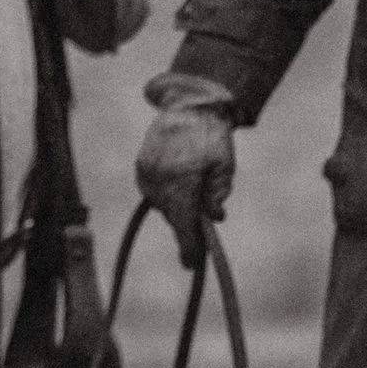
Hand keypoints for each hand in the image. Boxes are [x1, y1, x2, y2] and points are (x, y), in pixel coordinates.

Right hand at [136, 96, 235, 265]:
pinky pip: (153, 191)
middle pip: (173, 215)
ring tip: (193, 187)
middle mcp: (159, 180)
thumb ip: (218, 195)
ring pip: (162, 204)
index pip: (183, 224)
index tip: (191, 264)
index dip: (188, 246)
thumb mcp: (225, 166)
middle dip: (187, 222)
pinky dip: (166, 193)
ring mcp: (146, 173)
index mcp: (181, 181)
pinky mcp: (141, 166)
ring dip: (177, 206)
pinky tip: (180, 181)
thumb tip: (215, 218)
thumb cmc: (212, 135)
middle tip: (203, 222)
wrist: (189, 103)